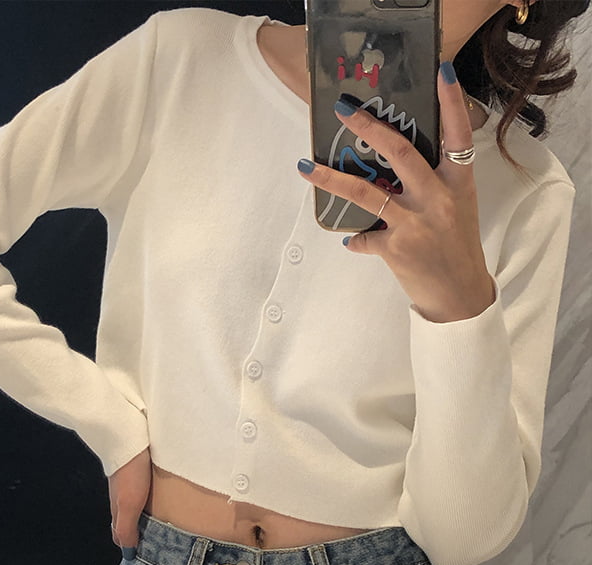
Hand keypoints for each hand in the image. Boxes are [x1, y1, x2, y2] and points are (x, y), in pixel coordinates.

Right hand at [108, 447, 151, 555]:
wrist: (128, 437)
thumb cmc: (129, 472)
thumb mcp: (128, 504)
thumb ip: (126, 528)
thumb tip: (127, 553)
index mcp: (118, 509)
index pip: (121, 533)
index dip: (129, 545)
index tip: (142, 556)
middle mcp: (122, 498)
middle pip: (129, 520)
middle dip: (139, 532)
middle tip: (156, 544)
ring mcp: (130, 484)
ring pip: (137, 505)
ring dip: (147, 516)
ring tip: (162, 526)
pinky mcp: (139, 471)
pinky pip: (146, 491)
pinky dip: (152, 500)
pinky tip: (161, 500)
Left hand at [298, 62, 495, 322]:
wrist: (459, 295)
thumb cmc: (456, 247)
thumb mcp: (456, 207)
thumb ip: (431, 184)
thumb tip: (388, 173)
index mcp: (458, 182)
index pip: (459, 133)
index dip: (452, 101)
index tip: (441, 71)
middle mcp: (438, 197)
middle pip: (399, 151)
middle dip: (368, 127)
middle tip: (342, 109)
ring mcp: (415, 222)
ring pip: (366, 191)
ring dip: (331, 179)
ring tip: (305, 166)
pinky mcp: (396, 248)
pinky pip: (364, 237)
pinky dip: (356, 239)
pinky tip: (354, 241)